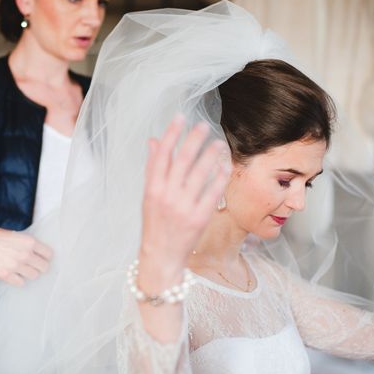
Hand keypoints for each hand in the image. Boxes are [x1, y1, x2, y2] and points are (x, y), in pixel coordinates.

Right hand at [0, 223, 52, 285]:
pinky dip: (19, 280)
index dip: (46, 257)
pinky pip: (21, 283)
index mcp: (29, 242)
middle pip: (44, 267)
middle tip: (33, 265)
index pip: (49, 254)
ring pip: (34, 276)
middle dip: (40, 266)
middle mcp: (25, 254)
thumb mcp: (16, 235)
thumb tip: (39, 253)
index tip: (42, 258)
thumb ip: (28, 244)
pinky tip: (14, 274)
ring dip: (30, 273)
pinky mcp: (6, 275)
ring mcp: (16, 265)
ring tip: (23, 269)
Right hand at [140, 116, 230, 280]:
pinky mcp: (199, 218)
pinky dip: (219, 177)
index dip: (172, 134)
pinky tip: (225, 166)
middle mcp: (167, 195)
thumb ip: (153, 168)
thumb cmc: (155, 222)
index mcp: (152, 188)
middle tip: (204, 125)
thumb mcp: (148, 195)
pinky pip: (212, 192)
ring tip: (219, 143)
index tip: (181, 117)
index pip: (162, 155)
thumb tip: (154, 140)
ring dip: (210, 155)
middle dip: (194, 140)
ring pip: (199, 174)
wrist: (161, 255)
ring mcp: (183, 207)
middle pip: (182, 160)